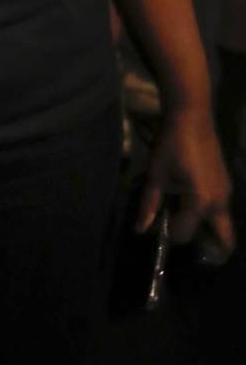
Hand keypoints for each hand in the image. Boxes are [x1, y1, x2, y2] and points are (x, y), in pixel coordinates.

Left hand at [138, 105, 234, 254]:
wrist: (191, 115)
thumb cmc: (171, 144)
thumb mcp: (155, 174)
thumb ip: (149, 205)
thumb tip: (139, 230)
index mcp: (200, 203)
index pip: (184, 234)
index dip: (167, 232)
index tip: (156, 221)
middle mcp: (220, 203)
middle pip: (225, 242)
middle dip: (207, 249)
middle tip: (184, 236)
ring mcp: (226, 194)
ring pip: (224, 227)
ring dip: (206, 231)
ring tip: (182, 218)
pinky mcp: (226, 185)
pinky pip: (221, 212)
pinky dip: (209, 217)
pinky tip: (188, 202)